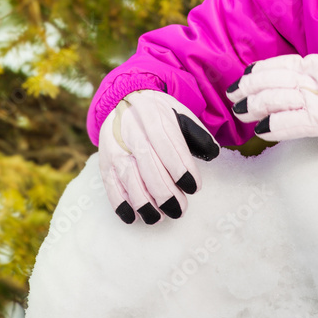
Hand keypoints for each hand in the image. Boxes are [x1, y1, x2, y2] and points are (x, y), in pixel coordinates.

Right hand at [99, 89, 219, 224]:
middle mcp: (131, 131)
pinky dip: (120, 204)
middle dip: (165, 192)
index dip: (181, 168)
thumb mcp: (178, 112)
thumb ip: (196, 132)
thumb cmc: (157, 113)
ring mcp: (115, 148)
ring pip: (129, 177)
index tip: (194, 187)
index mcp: (153, 116)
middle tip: (180, 209)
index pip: (168, 144)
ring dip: (144, 202)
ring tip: (160, 217)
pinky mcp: (105, 162)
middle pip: (148, 164)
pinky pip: (110, 185)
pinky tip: (134, 217)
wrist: (122, 100)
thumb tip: (213, 152)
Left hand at [226, 53, 317, 140]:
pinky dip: (272, 126)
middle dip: (248, 89)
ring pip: (273, 100)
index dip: (257, 71)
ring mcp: (312, 98)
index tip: (244, 76)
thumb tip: (291, 78)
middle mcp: (307, 79)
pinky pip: (289, 123)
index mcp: (311, 64)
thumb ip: (310, 71)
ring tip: (240, 112)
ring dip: (253, 107)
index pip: (276, 65)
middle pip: (269, 81)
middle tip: (233, 95)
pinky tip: (260, 129)